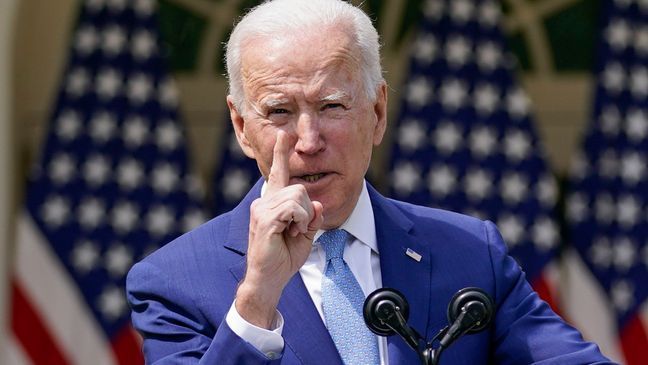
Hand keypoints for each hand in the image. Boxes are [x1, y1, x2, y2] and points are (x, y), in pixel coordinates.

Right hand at [235, 131, 323, 327]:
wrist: (268, 280)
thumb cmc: (283, 259)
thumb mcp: (305, 234)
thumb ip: (312, 217)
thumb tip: (317, 203)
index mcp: (273, 203)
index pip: (279, 174)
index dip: (281, 153)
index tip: (284, 135)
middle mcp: (264, 201)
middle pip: (299, 188)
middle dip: (308, 211)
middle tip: (298, 229)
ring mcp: (262, 208)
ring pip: (299, 196)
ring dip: (304, 218)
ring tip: (292, 232)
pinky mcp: (264, 218)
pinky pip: (294, 208)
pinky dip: (301, 221)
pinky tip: (292, 232)